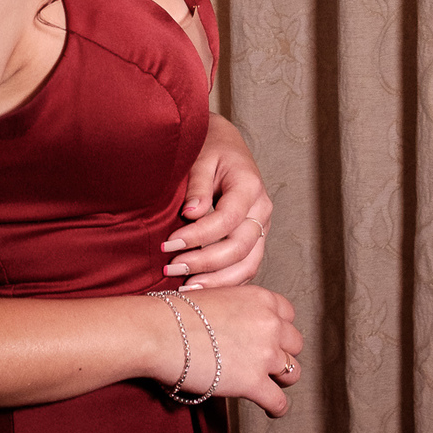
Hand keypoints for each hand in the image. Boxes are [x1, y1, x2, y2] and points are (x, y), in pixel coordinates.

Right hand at [149, 284, 300, 417]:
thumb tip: (238, 323)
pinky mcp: (254, 382)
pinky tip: (270, 408)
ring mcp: (264, 353)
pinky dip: (276, 408)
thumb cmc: (179, 313)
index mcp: (260, 298)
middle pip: (295, 343)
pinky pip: (280, 402)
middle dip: (283, 353)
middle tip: (268, 361)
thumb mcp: (217, 296)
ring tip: (270, 384)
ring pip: (293, 372)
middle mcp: (268, 323)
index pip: (288, 314)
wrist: (161, 331)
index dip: (280, 328)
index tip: (272, 337)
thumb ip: (238, 308)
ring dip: (282, 379)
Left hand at [161, 113, 272, 288]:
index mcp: (250, 186)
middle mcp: (262, 210)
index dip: (198, 236)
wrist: (227, 146)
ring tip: (185, 287)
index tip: (169, 244)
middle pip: (239, 248)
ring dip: (217, 281)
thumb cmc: (212, 149)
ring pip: (248, 265)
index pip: (227, 219)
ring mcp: (262, 227)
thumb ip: (198, 185)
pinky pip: (247, 268)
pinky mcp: (256, 239)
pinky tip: (202, 287)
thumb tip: (191, 214)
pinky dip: (226, 282)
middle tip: (172, 268)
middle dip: (204, 263)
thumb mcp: (202, 158)